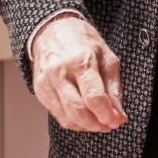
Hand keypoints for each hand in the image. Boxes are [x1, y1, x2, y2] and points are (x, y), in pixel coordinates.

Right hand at [31, 14, 127, 132]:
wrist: (52, 30)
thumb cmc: (82, 41)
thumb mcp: (107, 56)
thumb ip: (114, 87)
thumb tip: (118, 114)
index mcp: (80, 60)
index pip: (94, 98)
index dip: (107, 115)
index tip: (117, 121)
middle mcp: (60, 72)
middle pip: (78, 112)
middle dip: (97, 125)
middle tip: (109, 125)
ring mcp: (46, 82)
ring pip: (66, 117)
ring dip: (85, 126)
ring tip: (98, 123)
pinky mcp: (39, 90)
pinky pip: (57, 114)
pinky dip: (73, 121)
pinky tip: (84, 118)